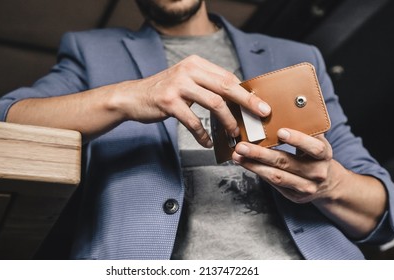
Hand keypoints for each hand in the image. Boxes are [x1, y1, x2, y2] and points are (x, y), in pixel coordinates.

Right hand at [119, 55, 270, 147]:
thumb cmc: (164, 92)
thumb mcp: (186, 81)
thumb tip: (237, 99)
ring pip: (214, 103)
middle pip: (226, 86)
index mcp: (196, 63)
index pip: (228, 77)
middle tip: (261, 114)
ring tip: (233, 133)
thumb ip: (208, 85)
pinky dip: (202, 134)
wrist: (132, 97)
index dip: (245, 92)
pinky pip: (193, 121)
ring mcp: (178, 85)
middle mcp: (188, 70)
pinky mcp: (168, 102)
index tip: (259, 104)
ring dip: (227, 120)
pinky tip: (207, 142)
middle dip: (247, 102)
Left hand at [232, 128, 338, 203]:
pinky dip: (257, 172)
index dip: (298, 139)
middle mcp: (317, 172)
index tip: (280, 132)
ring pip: (276, 176)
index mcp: (324, 155)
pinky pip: (273, 184)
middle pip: (286, 163)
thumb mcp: (316, 142)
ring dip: (253, 165)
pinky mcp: (294, 195)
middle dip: (261, 154)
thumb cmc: (315, 155)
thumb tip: (284, 107)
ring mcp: (306, 187)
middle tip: (242, 145)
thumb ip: (304, 130)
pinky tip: (245, 163)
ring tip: (237, 155)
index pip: (314, 147)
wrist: (328, 183)